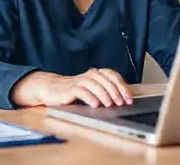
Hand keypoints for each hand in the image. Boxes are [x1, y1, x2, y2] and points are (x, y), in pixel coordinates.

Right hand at [11, 68, 133, 107]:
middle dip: (115, 92)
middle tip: (121, 103)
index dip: (122, 86)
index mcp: (95, 74)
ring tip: (109, 105)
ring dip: (104, 94)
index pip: (112, 76)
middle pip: (105, 80)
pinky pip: (81, 91)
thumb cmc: (72, 91)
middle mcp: (88, 75)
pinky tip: (95, 105)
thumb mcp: (90, 90)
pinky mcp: (69, 89)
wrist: (49, 89)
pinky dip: (89, 97)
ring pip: (94, 84)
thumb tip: (122, 100)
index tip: (129, 99)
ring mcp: (78, 81)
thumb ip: (103, 91)